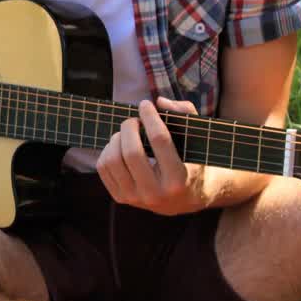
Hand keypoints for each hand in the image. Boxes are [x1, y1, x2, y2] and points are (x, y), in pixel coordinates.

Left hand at [95, 96, 204, 214]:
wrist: (186, 199)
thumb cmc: (192, 162)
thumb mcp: (196, 140)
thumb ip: (185, 114)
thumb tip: (159, 101)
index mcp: (179, 180)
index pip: (160, 141)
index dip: (150, 117)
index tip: (146, 104)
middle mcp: (156, 194)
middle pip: (132, 152)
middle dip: (129, 127)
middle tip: (134, 120)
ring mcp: (136, 199)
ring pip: (113, 160)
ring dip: (117, 138)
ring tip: (127, 133)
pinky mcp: (121, 198)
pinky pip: (103, 167)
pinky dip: (108, 150)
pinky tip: (120, 146)